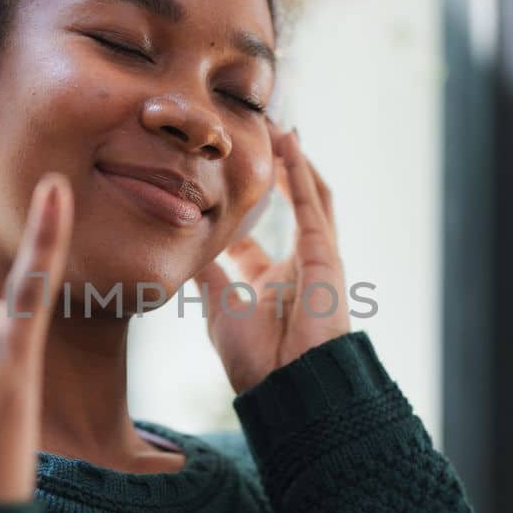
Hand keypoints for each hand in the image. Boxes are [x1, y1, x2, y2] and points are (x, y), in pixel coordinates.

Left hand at [191, 125, 350, 395]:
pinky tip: (289, 144)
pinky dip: (302, 173)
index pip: (251, 238)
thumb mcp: (219, 306)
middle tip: (254, 138)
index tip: (215, 182)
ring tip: (277, 128)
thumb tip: (186, 248)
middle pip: (288, 207)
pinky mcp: (326, 254)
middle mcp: (296, 267)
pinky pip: (316, 204)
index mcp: (268, 284)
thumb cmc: (255, 359)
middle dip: (273, 173)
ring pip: (309, 197)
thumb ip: (208, 274)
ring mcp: (315, 258)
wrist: (287, 385)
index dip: (236, 210)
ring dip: (294, 162)